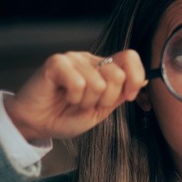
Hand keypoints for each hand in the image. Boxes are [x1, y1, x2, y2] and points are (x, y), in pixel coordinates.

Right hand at [4, 50, 146, 140]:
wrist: (38, 124)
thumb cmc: (66, 116)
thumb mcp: (102, 110)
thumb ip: (120, 95)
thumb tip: (143, 81)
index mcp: (103, 68)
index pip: (130, 57)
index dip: (135, 78)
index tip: (129, 96)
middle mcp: (89, 60)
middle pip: (117, 73)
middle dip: (107, 99)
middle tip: (89, 104)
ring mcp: (73, 59)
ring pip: (98, 83)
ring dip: (87, 101)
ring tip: (73, 102)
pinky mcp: (56, 62)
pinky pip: (78, 82)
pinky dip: (73, 97)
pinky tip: (63, 96)